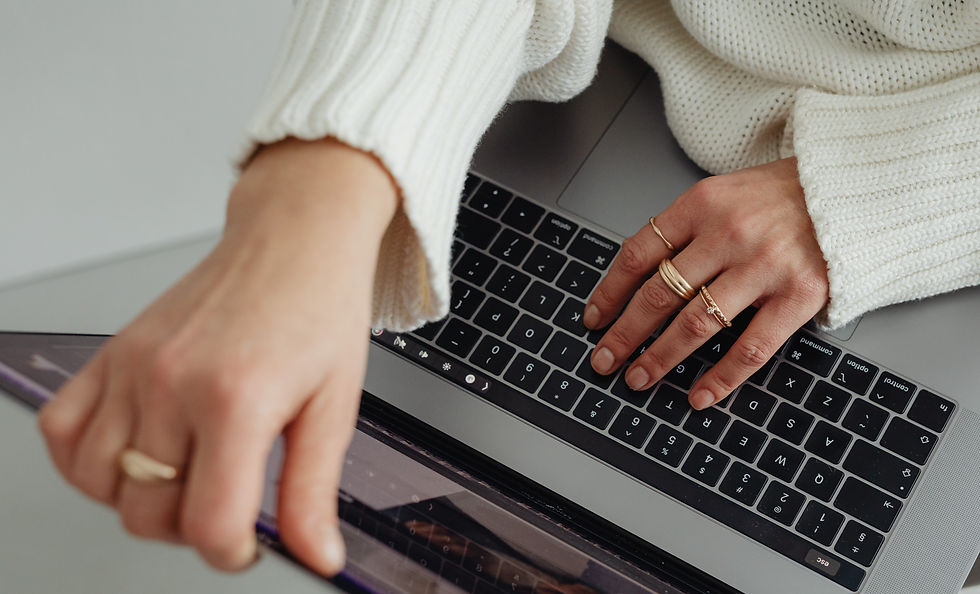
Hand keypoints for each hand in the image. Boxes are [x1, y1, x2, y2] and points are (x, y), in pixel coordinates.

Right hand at [38, 138, 398, 574]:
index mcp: (236, 400)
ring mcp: (134, 365)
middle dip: (192, 530)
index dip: (233, 555)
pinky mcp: (113, 351)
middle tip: (229, 504)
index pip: (209, 524)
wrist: (294, 241)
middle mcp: (173, 382)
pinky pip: (61, 429)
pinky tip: (133, 454)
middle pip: (149, 514)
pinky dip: (84, 460)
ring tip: (187, 478)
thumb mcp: (334, 407)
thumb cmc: (318, 309)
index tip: (249, 544)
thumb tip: (317, 558)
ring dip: (140, 501)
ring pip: (99, 484)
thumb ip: (313, 491)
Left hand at [584, 157, 827, 408]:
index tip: (593, 319)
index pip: (638, 254)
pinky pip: (750, 347)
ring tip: (637, 378)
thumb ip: (685, 231)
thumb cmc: (781, 195)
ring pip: (696, 323)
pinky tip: (699, 396)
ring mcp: (764, 265)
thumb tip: (638, 280)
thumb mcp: (723, 194)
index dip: (610, 292)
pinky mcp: (799, 295)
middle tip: (603, 360)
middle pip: (659, 294)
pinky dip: (721, 377)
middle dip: (624, 334)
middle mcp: (728, 233)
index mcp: (701, 204)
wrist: (854, 186)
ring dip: (660, 357)